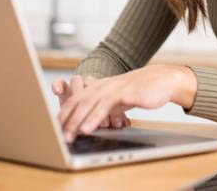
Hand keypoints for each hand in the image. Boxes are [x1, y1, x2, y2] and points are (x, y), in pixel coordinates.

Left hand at [57, 64, 196, 142]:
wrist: (163, 80)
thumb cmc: (139, 91)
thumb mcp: (117, 99)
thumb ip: (102, 107)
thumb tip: (87, 123)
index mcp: (98, 87)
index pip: (75, 100)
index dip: (63, 114)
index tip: (54, 129)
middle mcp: (102, 86)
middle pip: (77, 102)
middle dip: (65, 120)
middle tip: (56, 136)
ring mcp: (113, 88)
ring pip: (88, 104)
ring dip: (76, 121)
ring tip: (68, 136)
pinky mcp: (124, 93)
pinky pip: (106, 106)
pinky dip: (95, 118)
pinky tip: (88, 129)